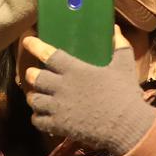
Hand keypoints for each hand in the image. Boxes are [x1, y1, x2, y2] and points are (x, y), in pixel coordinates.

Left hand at [20, 35, 155, 155]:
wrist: (128, 127)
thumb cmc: (125, 95)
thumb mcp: (125, 66)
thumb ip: (119, 46)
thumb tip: (116, 28)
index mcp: (75, 70)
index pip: (49, 54)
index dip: (35, 46)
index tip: (27, 41)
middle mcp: (62, 87)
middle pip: (35, 77)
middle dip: (31, 75)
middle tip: (34, 75)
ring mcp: (59, 108)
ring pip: (33, 99)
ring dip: (33, 96)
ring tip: (37, 95)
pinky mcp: (60, 126)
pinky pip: (38, 121)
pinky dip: (38, 117)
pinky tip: (43, 115)